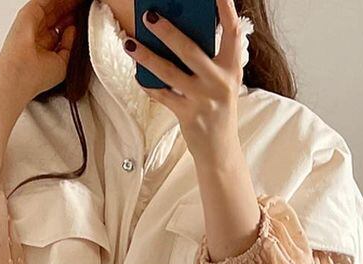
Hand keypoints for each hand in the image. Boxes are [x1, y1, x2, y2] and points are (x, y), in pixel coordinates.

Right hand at [0, 0, 78, 110]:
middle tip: (82, 3)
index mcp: (44, 46)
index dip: (71, 21)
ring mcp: (32, 22)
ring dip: (65, 2)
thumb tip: (73, 30)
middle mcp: (37, 33)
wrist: (22, 73)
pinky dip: (57, 0)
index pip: (60, 28)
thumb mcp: (62, 63)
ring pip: (51, 6)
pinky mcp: (28, 13)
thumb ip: (68, 46)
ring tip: (79, 0)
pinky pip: (45, 0)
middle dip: (69, 8)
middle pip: (56, 15)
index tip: (84, 15)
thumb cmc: (37, 76)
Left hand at [127, 0, 243, 161]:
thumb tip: (179, 32)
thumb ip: (208, 59)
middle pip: (190, 50)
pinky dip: (148, 84)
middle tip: (150, 15)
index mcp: (232, 68)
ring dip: (146, 56)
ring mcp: (203, 99)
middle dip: (168, 31)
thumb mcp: (221, 81)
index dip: (225, 9)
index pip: (232, 33)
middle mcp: (219, 81)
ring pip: (169, 72)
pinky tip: (137, 73)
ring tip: (130, 43)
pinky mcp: (188, 114)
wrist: (220, 150)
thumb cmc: (217, 108)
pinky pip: (162, 95)